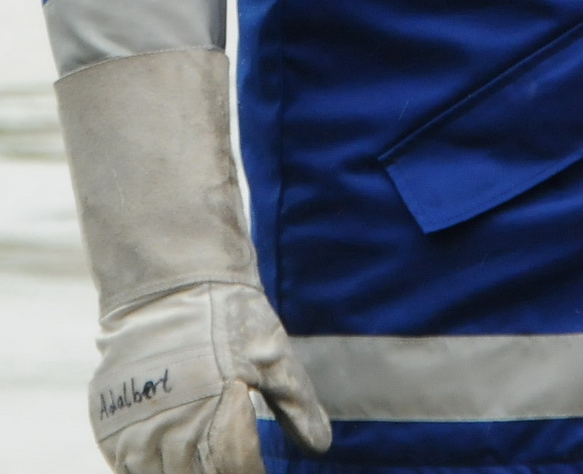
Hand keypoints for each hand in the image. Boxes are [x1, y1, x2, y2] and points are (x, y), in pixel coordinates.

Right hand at [91, 281, 330, 473]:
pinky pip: (126, 469)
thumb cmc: (228, 315)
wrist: (169, 280)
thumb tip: (321, 447)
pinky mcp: (110, 424)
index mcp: (218, 417)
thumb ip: (296, 405)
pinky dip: (149, 470)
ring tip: (202, 460)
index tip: (260, 468)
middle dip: (217, 473)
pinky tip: (168, 460)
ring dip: (182, 472)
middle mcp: (174, 432)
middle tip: (230, 460)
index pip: (240, 471)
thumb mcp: (272, 354)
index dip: (253, 473)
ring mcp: (136, 431)